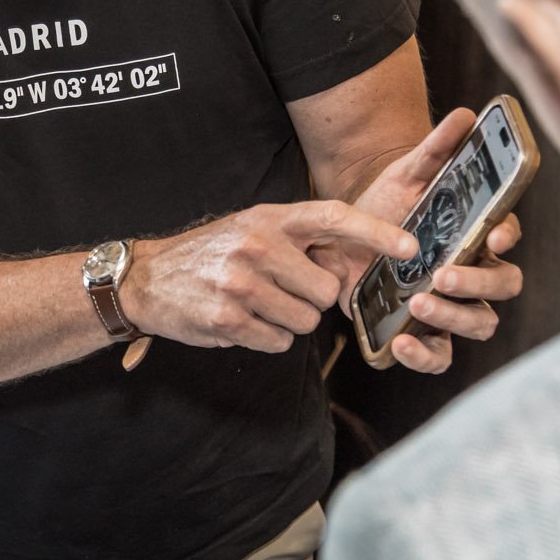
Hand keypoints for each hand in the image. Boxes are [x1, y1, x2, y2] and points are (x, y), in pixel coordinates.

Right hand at [128, 202, 415, 352]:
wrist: (148, 278)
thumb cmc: (212, 252)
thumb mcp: (253, 227)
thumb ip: (299, 238)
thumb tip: (350, 259)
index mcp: (270, 218)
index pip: (335, 217)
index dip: (377, 233)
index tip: (411, 248)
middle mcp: (258, 246)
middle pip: (325, 291)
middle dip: (311, 299)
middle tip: (282, 290)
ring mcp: (242, 283)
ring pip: (304, 321)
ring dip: (288, 321)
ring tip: (257, 303)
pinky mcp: (228, 319)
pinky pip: (278, 342)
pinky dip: (266, 337)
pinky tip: (242, 320)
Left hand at [320, 109, 524, 373]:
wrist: (349, 234)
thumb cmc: (390, 203)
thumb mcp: (406, 174)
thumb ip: (435, 148)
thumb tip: (464, 116)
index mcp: (478, 232)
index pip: (508, 236)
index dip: (506, 238)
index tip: (493, 237)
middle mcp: (474, 272)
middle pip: (504, 285)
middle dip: (479, 284)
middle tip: (444, 275)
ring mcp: (454, 305)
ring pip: (481, 323)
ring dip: (455, 317)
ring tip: (419, 303)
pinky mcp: (426, 333)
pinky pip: (441, 355)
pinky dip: (426, 357)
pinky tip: (402, 345)